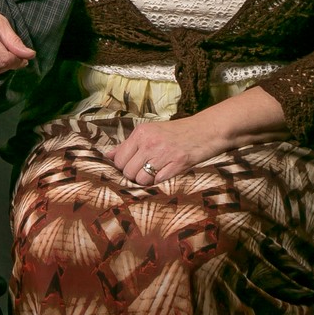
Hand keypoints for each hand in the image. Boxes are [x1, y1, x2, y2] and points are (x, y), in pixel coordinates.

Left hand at [111, 88, 286, 184]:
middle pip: (127, 172)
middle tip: (145, 172)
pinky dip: (159, 183)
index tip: (132, 167)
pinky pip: (157, 182)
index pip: (119, 159)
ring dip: (146, 182)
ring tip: (156, 174)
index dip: (123, 167)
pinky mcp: (176, 165)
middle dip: (133, 177)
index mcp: (141, 133)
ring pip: (140, 180)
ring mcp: (163, 154)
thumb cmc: (176, 133)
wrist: (206, 130)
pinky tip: (165, 175)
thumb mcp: (150, 132)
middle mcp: (149, 142)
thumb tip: (108, 156)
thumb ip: (128, 145)